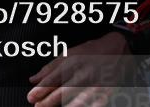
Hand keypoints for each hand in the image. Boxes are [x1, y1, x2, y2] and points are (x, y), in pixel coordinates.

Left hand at [27, 32, 141, 105]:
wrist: (118, 48)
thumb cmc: (91, 51)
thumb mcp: (68, 53)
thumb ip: (49, 67)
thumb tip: (33, 79)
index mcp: (72, 62)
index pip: (53, 78)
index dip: (41, 90)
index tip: (31, 98)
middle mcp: (83, 73)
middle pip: (63, 91)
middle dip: (49, 101)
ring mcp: (96, 84)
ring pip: (79, 99)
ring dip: (68, 106)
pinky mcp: (106, 92)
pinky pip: (96, 103)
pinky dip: (89, 106)